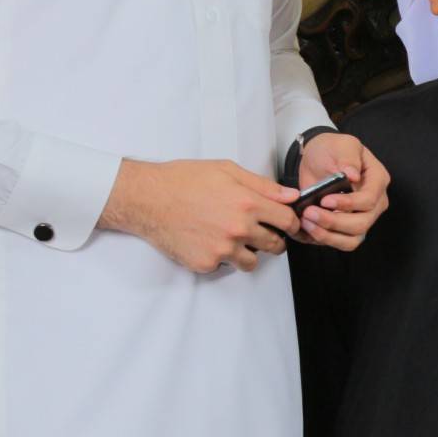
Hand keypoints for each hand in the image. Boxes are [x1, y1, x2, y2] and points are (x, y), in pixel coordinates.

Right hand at [98, 158, 300, 273]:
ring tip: (231, 238)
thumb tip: (291, 196)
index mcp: (248, 203)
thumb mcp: (227, 170)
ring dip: (248, 252)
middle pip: (275, 245)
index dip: (291, 223)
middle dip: (272, 239)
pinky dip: (220, 257)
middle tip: (260, 233)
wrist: (146, 198)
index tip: (287, 224)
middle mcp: (239, 228)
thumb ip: (263, 185)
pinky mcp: (205, 262)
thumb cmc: (183, 180)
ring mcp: (222, 248)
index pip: (288, 221)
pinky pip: (224, 266)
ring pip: (252, 261)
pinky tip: (208, 241)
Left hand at [291, 132, 390, 251]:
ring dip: (329, 235)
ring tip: (307, 222)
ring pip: (353, 239)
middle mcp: (374, 203)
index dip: (348, 204)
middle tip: (310, 213)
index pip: (369, 200)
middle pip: (362, 224)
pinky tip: (307, 229)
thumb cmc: (332, 149)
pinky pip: (340, 242)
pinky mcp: (346, 227)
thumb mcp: (342, 145)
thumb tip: (353, 175)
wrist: (318, 158)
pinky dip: (323, 239)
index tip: (325, 200)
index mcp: (377, 181)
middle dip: (334, 222)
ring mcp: (362, 217)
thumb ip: (348, 158)